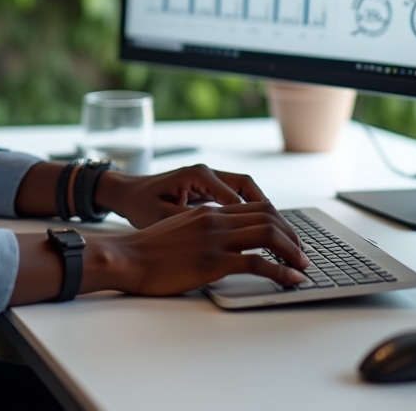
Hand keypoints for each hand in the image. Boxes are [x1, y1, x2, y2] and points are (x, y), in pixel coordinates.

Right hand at [84, 200, 309, 296]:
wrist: (128, 256)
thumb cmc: (150, 248)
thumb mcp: (181, 228)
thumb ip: (205, 228)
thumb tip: (225, 240)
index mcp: (209, 210)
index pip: (256, 207)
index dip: (279, 222)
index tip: (289, 239)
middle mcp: (216, 219)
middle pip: (268, 217)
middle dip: (292, 236)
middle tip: (302, 254)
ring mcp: (215, 239)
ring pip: (268, 235)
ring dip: (292, 252)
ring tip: (302, 267)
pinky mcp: (213, 262)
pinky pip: (257, 263)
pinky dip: (280, 272)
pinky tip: (290, 280)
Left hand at [94, 163, 276, 228]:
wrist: (125, 192)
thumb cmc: (140, 205)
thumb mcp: (163, 217)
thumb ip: (192, 223)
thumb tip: (219, 235)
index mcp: (199, 176)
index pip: (239, 196)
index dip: (259, 219)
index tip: (275, 240)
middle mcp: (208, 174)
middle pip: (250, 189)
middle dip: (271, 214)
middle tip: (289, 239)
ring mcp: (209, 179)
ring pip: (247, 191)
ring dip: (264, 211)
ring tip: (282, 237)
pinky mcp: (208, 189)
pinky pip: (237, 196)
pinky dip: (251, 211)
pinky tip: (261, 231)